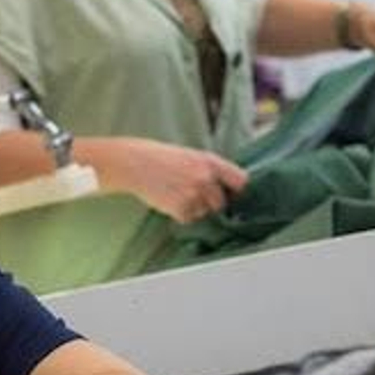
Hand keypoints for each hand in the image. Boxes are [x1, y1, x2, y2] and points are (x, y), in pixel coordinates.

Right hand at [111, 138, 246, 222]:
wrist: (132, 163)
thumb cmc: (158, 156)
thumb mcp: (189, 155)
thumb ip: (208, 170)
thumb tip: (225, 188)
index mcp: (210, 162)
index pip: (241, 181)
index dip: (237, 191)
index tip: (233, 195)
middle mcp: (206, 178)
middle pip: (222, 203)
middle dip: (211, 203)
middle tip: (193, 196)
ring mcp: (194, 194)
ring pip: (204, 213)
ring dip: (194, 210)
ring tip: (176, 195)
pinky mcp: (181, 209)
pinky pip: (189, 219)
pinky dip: (181, 215)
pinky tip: (169, 201)